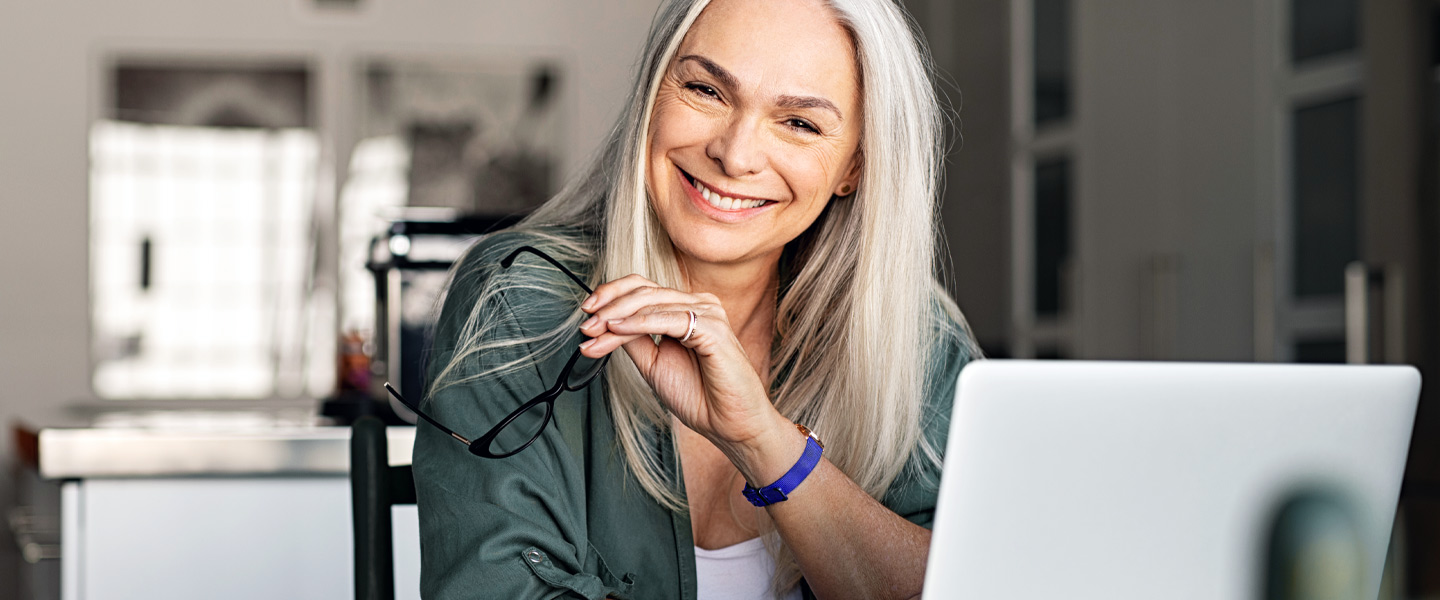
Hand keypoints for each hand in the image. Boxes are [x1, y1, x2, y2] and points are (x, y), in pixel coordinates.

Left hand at [576, 274, 778, 447]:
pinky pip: (668, 319)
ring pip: (651, 303)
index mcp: (686, 309)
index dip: (611, 295)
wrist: (729, 424)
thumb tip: (605, 323)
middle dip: (608, 307)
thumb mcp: (654, 363)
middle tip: (585, 326)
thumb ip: (633, 340)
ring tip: (594, 331)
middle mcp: (698, 304)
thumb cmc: (700, 396)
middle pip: (644, 290)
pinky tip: (616, 329)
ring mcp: (708, 313)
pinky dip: (639, 322)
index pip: (643, 288)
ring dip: (616, 316)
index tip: (586, 314)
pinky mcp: (712, 328)